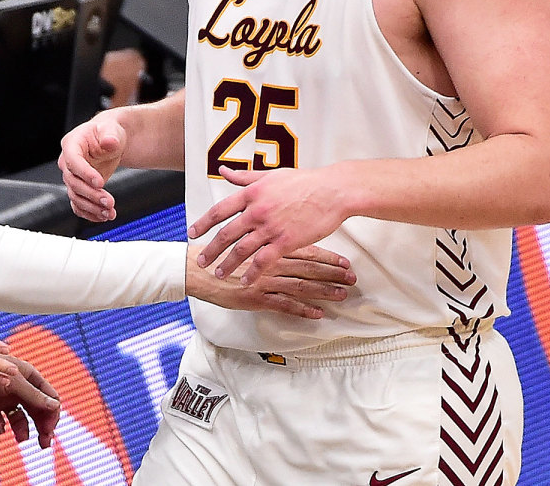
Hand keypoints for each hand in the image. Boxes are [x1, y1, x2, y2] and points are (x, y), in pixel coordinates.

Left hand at [0, 353, 60, 447]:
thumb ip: (35, 396)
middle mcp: (18, 388)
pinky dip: (0, 427)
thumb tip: (55, 406)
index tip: (49, 429)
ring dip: (23, 430)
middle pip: (36, 410)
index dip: (52, 413)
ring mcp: (4, 398)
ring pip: (19, 418)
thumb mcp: (15, 382)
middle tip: (44, 443)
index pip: (48, 396)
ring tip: (21, 439)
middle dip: (41, 426)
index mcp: (29, 376)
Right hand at [59, 113, 125, 221]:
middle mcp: (68, 162)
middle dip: (91, 195)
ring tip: (110, 213)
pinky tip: (103, 216)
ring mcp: (73, 177)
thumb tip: (110, 142)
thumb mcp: (112, 130)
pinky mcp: (79, 188)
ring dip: (92, 208)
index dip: (85, 173)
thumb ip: (110, 136)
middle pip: (73, 183)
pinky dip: (90, 213)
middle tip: (109, 202)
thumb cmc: (108, 132)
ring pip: (76, 197)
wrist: (110, 140)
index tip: (100, 183)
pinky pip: (79, 205)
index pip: (73, 161)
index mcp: (71, 144)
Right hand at [186, 243, 353, 318]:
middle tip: (352, 278)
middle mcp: (271, 262)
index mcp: (270, 246)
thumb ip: (261, 236)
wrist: (196, 268)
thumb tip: (279, 236)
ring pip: (301, 285)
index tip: (345, 261)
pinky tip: (318, 314)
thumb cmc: (217, 253)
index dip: (327, 256)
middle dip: (333, 273)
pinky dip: (303, 309)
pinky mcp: (256, 298)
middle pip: (309, 267)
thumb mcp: (240, 237)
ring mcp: (265, 280)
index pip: (305, 250)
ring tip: (343, 295)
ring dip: (324, 290)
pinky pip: (284, 304)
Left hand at [189, 166, 349, 282]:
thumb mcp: (270, 175)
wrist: (332, 191)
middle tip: (200, 261)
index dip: (202, 223)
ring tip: (219, 274)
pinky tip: (246, 282)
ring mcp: (271, 227)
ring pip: (241, 250)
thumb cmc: (304, 181)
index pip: (219, 210)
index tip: (191, 233)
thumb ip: (244, 177)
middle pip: (226, 234)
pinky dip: (253, 273)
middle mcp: (256, 210)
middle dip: (210, 249)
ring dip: (228, 264)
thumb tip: (223, 171)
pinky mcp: (286, 241)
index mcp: (251, 193)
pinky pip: (264, 261)